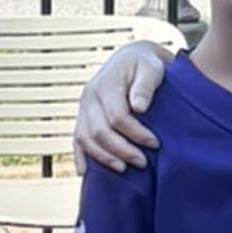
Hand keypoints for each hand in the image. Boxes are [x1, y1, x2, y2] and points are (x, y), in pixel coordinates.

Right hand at [75, 41, 168, 170]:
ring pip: (85, 138)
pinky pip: (76, 139)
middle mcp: (90, 96)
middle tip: (143, 162)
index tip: (155, 144)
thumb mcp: (152, 69)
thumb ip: (146, 86)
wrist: (131, 59)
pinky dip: (79, 156)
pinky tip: (85, 173)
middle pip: (99, 131)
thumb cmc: (146, 66)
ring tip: (123, 168)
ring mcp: (83, 107)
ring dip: (103, 157)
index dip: (136, 134)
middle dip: (121, 150)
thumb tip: (139, 108)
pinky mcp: (82, 116)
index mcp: (107, 84)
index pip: (117, 116)